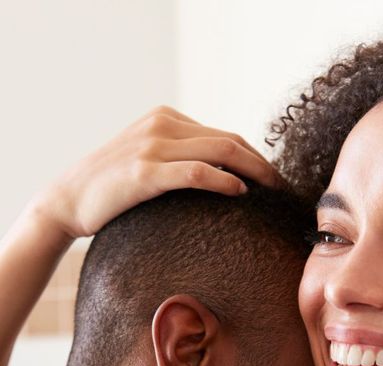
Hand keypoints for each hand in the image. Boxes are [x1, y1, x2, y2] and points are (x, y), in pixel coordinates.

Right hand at [29, 106, 280, 240]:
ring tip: (273, 191)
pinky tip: (241, 192)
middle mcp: (163, 125)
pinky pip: (195, 172)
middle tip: (284, 188)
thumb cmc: (115, 188)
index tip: (275, 179)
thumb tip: (225, 178)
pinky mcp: (144, 171)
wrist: (69, 199)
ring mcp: (153, 146)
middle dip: (263, 164)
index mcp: (167, 120)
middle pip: (229, 140)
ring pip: (219, 151)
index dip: (256, 157)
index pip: (225, 135)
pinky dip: (222, 179)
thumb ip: (182, 160)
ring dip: (254, 170)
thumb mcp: (151, 162)